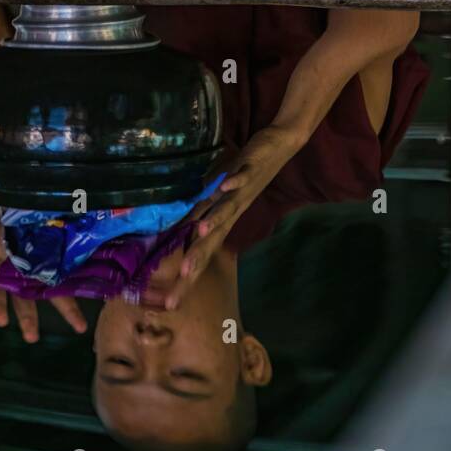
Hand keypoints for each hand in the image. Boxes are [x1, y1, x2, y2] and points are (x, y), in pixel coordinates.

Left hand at [0, 202, 86, 342]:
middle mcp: (17, 256)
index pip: (55, 285)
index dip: (67, 307)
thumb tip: (98, 219)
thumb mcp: (54, 212)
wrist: (6, 180)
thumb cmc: (31, 196)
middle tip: (32, 338)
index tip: (80, 327)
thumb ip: (70, 222)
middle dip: (26, 315)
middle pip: (21, 291)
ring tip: (2, 323)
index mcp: (36, 255)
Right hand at [161, 125, 300, 309]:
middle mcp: (233, 210)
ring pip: (227, 210)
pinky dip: (234, 182)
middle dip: (197, 261)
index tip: (170, 303)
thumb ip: (200, 208)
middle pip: (212, 241)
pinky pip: (241, 177)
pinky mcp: (250, 170)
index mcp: (224, 219)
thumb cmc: (244, 171)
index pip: (202, 252)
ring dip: (215, 221)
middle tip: (181, 281)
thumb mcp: (218, 193)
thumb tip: (176, 223)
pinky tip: (225, 186)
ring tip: (200, 233)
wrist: (280, 147)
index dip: (187, 278)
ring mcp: (242, 192)